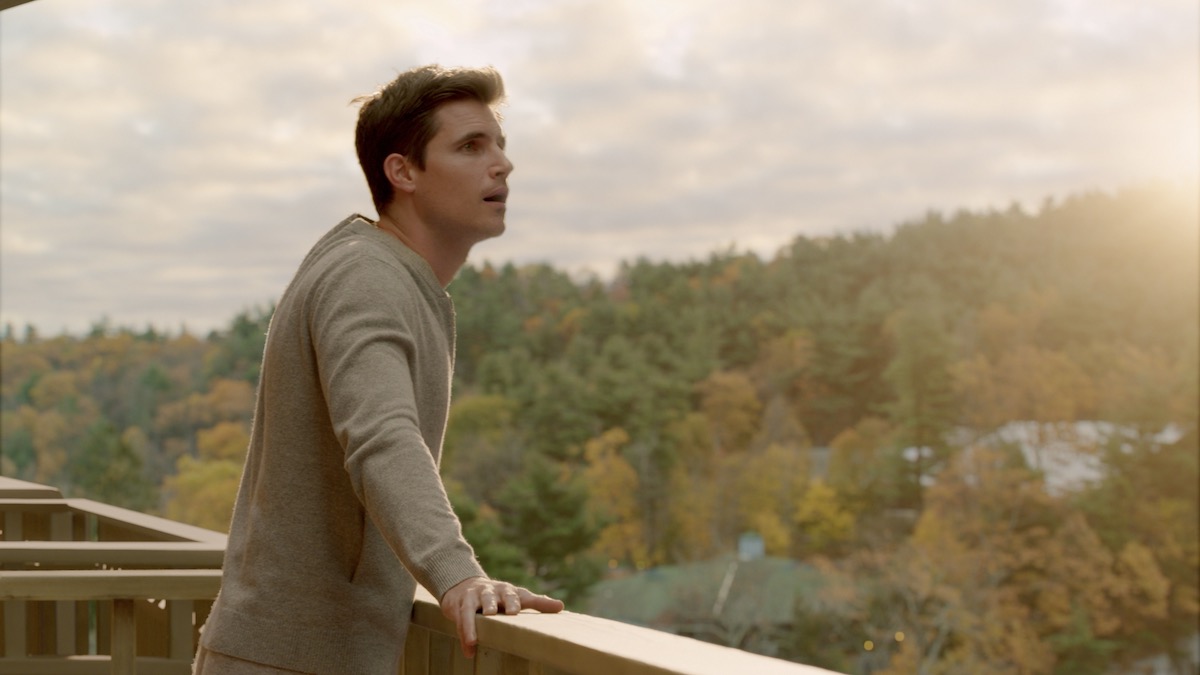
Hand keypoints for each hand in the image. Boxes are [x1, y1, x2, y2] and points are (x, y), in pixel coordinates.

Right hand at [439, 576, 564, 657]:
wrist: (464, 585)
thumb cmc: (497, 596)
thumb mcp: (517, 596)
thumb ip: (537, 602)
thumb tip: (561, 607)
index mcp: (508, 591)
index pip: (518, 595)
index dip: (524, 601)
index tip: (530, 609)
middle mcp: (491, 592)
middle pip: (494, 597)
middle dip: (497, 604)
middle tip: (503, 613)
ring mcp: (474, 597)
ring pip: (472, 608)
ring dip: (472, 624)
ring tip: (474, 640)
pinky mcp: (460, 604)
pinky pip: (462, 620)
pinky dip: (464, 635)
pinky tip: (469, 649)